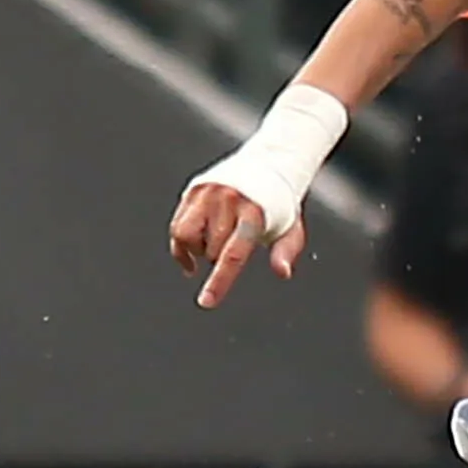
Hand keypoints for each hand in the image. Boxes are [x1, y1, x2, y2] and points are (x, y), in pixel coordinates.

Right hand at [169, 178, 306, 309]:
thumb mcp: (291, 229)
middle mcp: (228, 200)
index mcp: (253, 213)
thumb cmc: (279, 205)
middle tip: (233, 247)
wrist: (269, 165)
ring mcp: (208, 193)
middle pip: (210, 249)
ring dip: (197, 249)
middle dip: (218, 258)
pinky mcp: (194, 190)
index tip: (206, 302)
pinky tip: (193, 248)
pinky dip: (182, 243)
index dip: (219, 281)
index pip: (233, 254)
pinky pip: (177, 225)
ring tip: (214, 242)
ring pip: (185, 236)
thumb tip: (283, 272)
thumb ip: (285, 251)